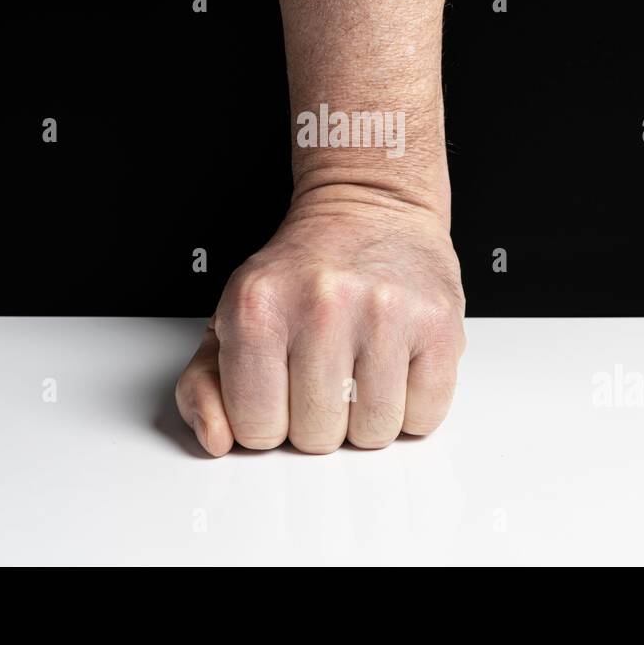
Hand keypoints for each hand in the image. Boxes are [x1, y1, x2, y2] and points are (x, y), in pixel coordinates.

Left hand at [175, 185, 465, 454]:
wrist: (371, 206)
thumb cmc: (303, 271)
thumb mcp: (232, 317)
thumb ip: (205, 384)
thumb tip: (217, 439)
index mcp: (258, 306)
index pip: (255, 429)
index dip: (268, 420)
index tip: (278, 388)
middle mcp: (321, 305)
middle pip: (316, 438)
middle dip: (318, 418)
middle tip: (323, 370)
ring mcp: (385, 312)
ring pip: (372, 434)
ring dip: (366, 417)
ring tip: (361, 366)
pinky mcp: (438, 323)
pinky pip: (424, 417)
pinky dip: (412, 407)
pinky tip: (396, 365)